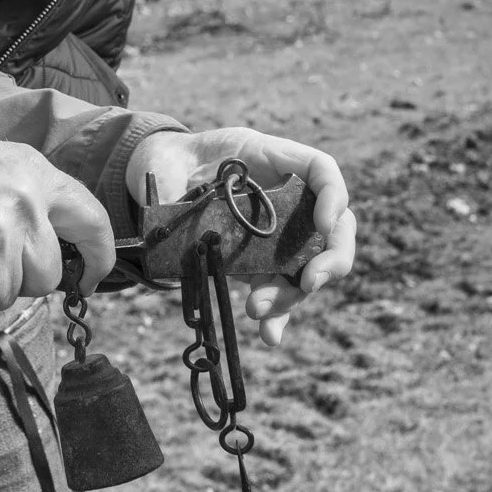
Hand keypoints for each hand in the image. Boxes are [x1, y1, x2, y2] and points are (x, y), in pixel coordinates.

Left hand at [126, 126, 354, 346]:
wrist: (159, 180)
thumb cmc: (172, 160)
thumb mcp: (173, 156)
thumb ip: (176, 184)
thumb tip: (176, 214)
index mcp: (276, 162)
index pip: (323, 172)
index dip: (333, 197)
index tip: (322, 224)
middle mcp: (288, 200)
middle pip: (333, 231)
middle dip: (327, 262)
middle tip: (308, 283)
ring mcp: (278, 235)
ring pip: (305, 268)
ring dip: (289, 295)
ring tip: (257, 310)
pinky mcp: (259, 265)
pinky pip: (277, 290)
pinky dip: (276, 315)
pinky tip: (269, 335)